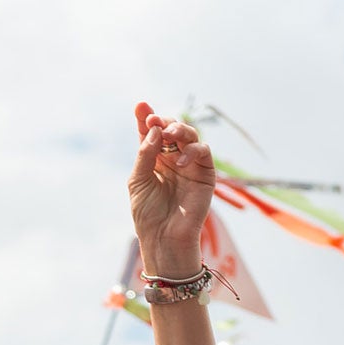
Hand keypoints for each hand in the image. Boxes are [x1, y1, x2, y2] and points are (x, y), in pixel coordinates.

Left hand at [127, 102, 215, 279]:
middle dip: (163, 121)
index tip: (141, 106)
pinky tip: (178, 161)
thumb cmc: (148, 214)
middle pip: (171, 129)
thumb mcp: (138, 181)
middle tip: (155, 121)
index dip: (147, 118)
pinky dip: (192, 150)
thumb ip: (145, 154)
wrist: (163, 238)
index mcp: (154, 159)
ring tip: (168, 134)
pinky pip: (203, 152)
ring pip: (189, 135)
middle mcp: (172, 158)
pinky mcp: (205, 174)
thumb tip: (155, 128)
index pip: (152, 133)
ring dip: (179, 129)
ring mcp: (190, 164)